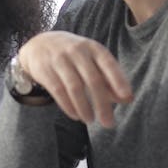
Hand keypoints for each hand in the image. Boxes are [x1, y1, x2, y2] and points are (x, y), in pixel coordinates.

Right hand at [18, 31, 132, 125]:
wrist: (39, 43)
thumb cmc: (74, 56)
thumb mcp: (92, 61)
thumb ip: (110, 79)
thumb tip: (128, 99)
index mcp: (93, 48)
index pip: (108, 63)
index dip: (118, 79)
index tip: (126, 96)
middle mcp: (77, 51)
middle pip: (93, 80)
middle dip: (102, 104)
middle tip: (109, 123)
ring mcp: (59, 59)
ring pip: (75, 87)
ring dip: (84, 108)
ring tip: (90, 120)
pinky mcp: (45, 69)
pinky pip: (58, 91)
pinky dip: (68, 106)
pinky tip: (76, 116)